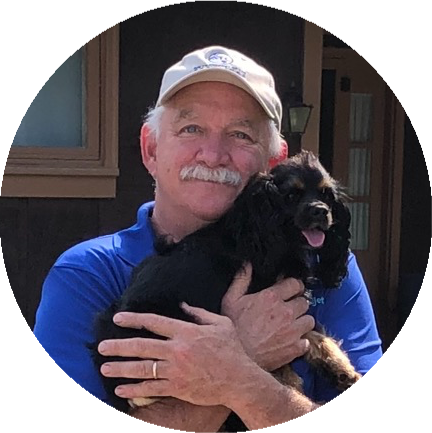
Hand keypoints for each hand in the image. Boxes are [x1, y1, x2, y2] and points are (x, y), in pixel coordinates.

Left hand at [98, 305, 259, 406]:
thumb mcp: (220, 324)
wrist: (240, 379)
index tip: (118, 318)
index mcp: (186, 331)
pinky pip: (151, 388)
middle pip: (142, 346)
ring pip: (142, 368)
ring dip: (121, 368)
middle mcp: (177, 350)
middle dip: (119, 346)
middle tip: (101, 347)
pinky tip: (120, 389)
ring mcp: (176, 370)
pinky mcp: (177, 387)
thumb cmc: (232, 350)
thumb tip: (183, 305)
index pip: (154, 322)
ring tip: (104, 367)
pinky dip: (134, 389)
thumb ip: (199, 313)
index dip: (134, 319)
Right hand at [221, 263, 314, 370]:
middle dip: (298, 302)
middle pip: (304, 301)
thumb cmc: (232, 327)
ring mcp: (292, 331)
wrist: (235, 358)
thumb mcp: (231, 299)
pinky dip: (301, 341)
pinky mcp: (294, 349)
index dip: (294, 285)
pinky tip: (291, 340)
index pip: (295, 283)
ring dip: (302, 320)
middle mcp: (286, 312)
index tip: (290, 289)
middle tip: (289, 307)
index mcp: (271, 297)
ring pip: (309, 320)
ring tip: (292, 323)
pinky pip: (307, 341)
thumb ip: (241, 279)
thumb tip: (247, 263)